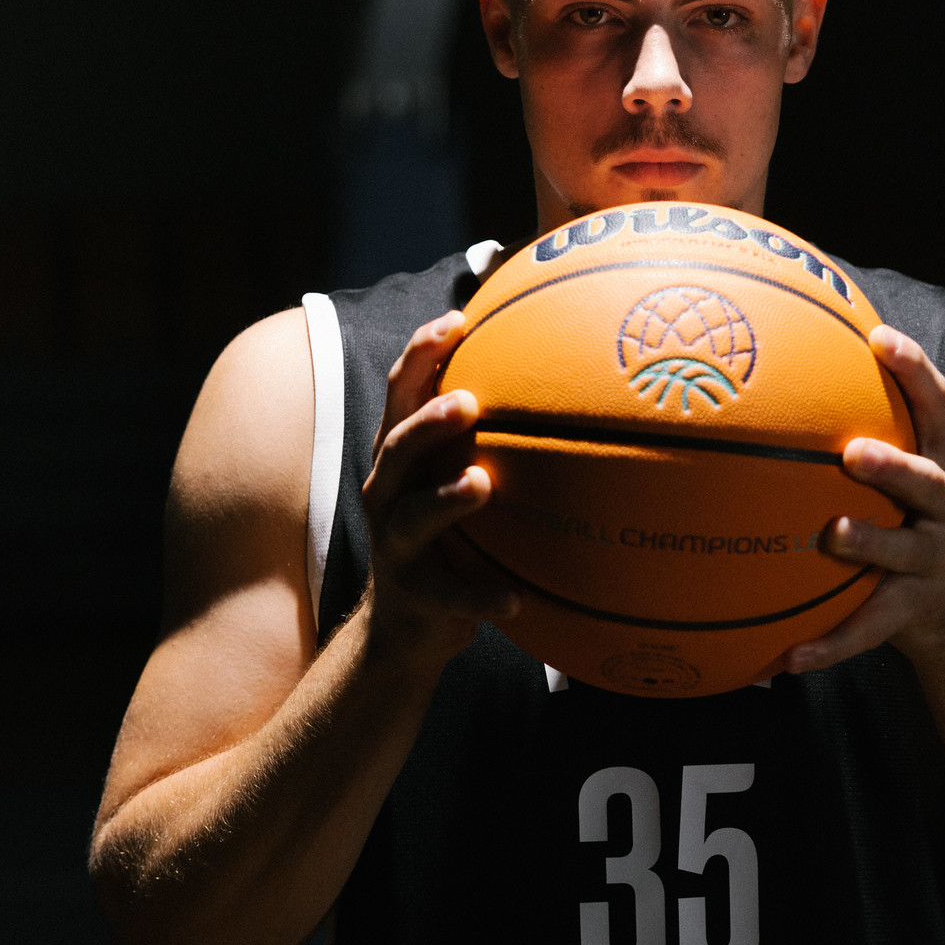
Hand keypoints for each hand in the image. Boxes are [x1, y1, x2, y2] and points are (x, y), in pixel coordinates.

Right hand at [361, 312, 518, 661]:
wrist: (406, 623)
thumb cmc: (445, 533)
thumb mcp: (451, 478)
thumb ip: (483, 436)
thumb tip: (558, 377)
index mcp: (399, 458)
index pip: (401, 394)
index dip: (421, 354)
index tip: (458, 321)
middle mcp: (387, 493)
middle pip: (397, 447)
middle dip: (428, 422)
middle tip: (467, 402)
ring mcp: (394, 545)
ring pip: (412, 516)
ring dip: (446, 498)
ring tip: (481, 483)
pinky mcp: (414, 594)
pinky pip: (450, 595)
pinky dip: (480, 596)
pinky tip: (515, 600)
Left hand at [782, 327, 944, 673]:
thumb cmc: (915, 520)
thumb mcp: (913, 472)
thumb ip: (874, 425)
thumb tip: (791, 368)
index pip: (937, 407)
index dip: (914, 370)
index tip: (879, 337)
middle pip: (930, 481)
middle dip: (895, 465)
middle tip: (854, 452)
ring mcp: (935, 561)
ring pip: (904, 552)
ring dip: (870, 542)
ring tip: (833, 534)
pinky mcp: (915, 611)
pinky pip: (869, 628)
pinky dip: (830, 644)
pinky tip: (788, 658)